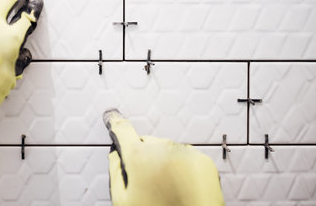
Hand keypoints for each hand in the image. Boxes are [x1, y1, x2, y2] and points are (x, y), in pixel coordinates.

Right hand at [103, 109, 223, 205]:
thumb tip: (115, 155)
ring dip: (164, 162)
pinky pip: (186, 158)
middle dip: (144, 156)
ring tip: (168, 190)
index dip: (116, 124)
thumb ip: (115, 172)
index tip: (114, 118)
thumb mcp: (124, 201)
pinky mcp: (202, 159)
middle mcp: (161, 148)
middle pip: (146, 144)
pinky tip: (182, 188)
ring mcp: (184, 152)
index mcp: (139, 157)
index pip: (123, 131)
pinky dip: (183, 168)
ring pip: (167, 150)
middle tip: (148, 183)